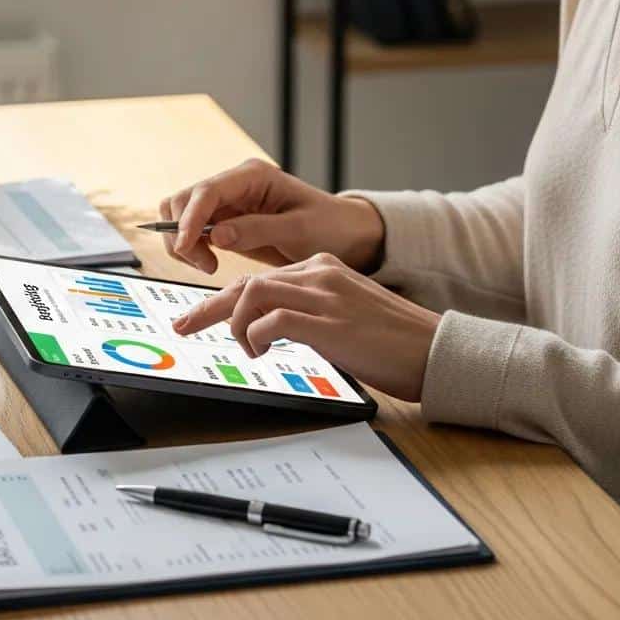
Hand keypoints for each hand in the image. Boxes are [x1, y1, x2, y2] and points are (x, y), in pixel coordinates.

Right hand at [160, 158, 384, 275]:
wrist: (345, 235)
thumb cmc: (330, 227)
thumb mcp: (300, 230)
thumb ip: (258, 230)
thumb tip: (216, 236)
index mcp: (253, 176)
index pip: (207, 191)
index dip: (189, 219)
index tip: (185, 248)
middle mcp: (234, 185)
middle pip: (182, 200)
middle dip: (182, 233)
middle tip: (205, 265)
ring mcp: (227, 203)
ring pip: (180, 215)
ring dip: (183, 242)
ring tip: (208, 266)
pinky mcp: (224, 222)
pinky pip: (192, 232)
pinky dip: (191, 249)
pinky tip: (210, 264)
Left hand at [171, 253, 440, 402]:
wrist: (435, 348)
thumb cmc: (393, 340)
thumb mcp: (345, 314)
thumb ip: (310, 311)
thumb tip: (271, 329)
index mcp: (322, 268)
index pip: (260, 277)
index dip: (226, 298)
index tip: (200, 315)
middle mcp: (319, 274)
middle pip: (248, 283)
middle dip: (209, 307)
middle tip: (184, 326)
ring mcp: (324, 296)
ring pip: (254, 295)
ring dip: (237, 325)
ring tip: (247, 349)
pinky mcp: (329, 322)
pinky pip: (272, 321)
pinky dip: (256, 336)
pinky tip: (262, 351)